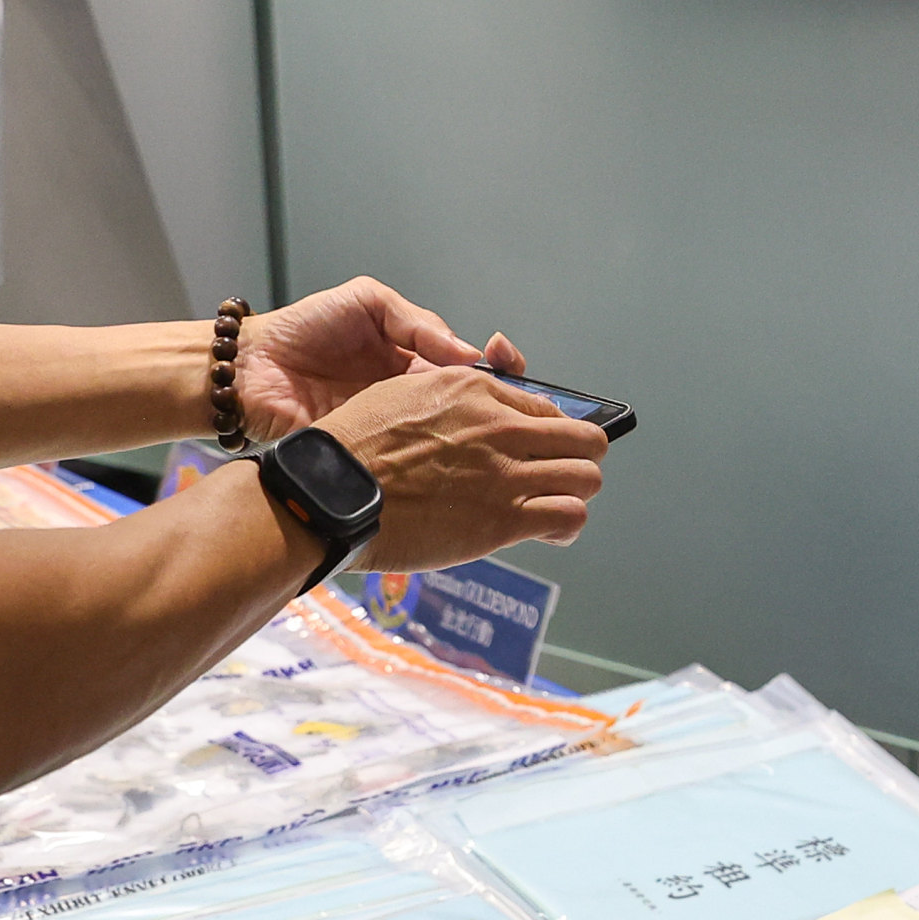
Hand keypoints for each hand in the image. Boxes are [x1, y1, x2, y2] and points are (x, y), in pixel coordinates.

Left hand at [235, 276, 521, 438]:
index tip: (508, 360)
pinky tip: (446, 450)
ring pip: (444, 437)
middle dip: (495, 403)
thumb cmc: (301, 329)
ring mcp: (392, 430)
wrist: (247, 369)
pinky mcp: (372, 455)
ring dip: (469, 432)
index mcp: (413, 361)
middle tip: (509, 398)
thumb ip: (418, 322)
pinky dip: (431, 460)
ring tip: (487, 422)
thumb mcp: (368, 301)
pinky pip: (408, 461)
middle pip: (466, 406)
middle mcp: (409, 398)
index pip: (469, 367)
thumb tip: (466, 352)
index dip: (496, 366)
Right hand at [314, 366, 602, 571]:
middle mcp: (499, 425)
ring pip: (587, 476)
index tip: (541, 447)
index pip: (544, 406)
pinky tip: (549, 530)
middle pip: (583, 437)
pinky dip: (566, 525)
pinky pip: (570, 516)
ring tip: (556, 505)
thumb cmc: (352, 449)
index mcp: (474, 389)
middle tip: (561, 474)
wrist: (331, 492)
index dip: (547, 431)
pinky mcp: (504, 517)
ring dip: (575, 492)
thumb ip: (446, 404)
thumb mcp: (400, 396)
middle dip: (578, 457)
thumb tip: (471, 420)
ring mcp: (506, 471)